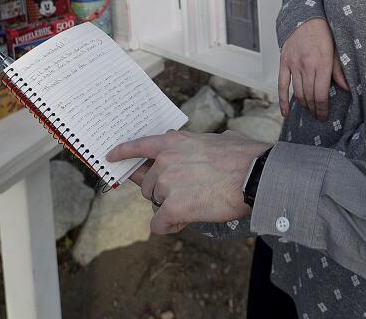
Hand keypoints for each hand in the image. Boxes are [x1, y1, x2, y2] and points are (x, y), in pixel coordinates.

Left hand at [107, 130, 270, 233]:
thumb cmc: (244, 157)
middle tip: (188, 193)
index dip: (123, 153)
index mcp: (173, 142)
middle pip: (149, 184)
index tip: (110, 158)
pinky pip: (159, 224)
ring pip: (157, 204)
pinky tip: (183, 222)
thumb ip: (199, 143)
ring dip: (171, 208)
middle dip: (164, 192)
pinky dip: (170, 226)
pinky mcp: (173, 207)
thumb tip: (204, 144)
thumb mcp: (216, 138)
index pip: (139, 146)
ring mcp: (167, 183)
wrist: (255, 175)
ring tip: (196, 205)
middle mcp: (165, 160)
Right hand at [278, 18, 348, 119]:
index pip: (320, 94)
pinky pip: (282, 85)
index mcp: (322, 63)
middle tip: (318, 116)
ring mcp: (294, 65)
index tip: (324, 116)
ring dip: (304, 105)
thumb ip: (340, 70)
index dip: (322, 109)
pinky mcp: (284, 62)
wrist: (305, 17)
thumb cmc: (324, 33)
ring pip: (298, 93)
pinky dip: (283, 101)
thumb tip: (347, 89)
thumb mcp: (337, 50)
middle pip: (309, 96)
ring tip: (309, 110)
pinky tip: (286, 112)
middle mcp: (307, 66)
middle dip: (314, 109)